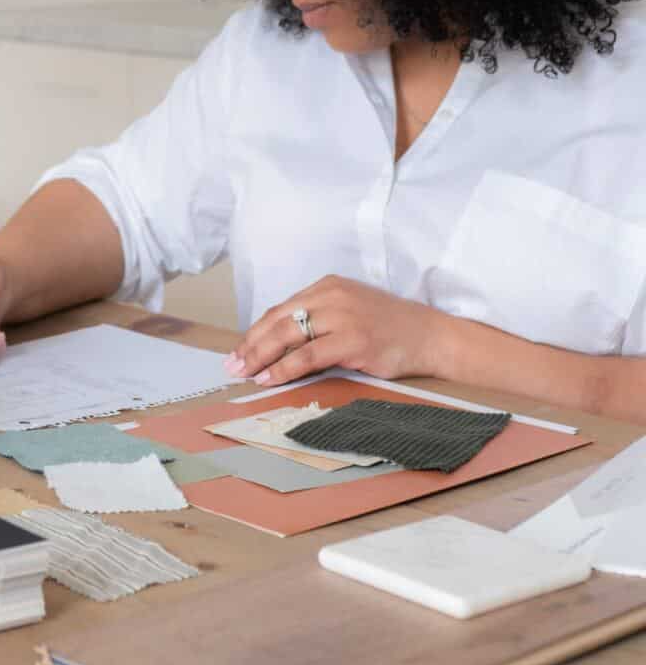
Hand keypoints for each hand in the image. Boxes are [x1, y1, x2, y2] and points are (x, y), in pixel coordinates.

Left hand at [225, 275, 451, 386]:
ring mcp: (343, 316)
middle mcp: (332, 296)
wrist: (431, 336)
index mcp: (327, 286)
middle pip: (278, 321)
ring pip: (288, 336)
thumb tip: (277, 345)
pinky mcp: (353, 340)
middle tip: (233, 364)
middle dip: (251, 345)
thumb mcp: (348, 312)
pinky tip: (270, 378)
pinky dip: (284, 368)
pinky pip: (307, 355)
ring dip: (261, 357)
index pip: (280, 309)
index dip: (256, 332)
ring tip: (246, 373)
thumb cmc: (389, 328)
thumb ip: (317, 320)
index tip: (239, 350)